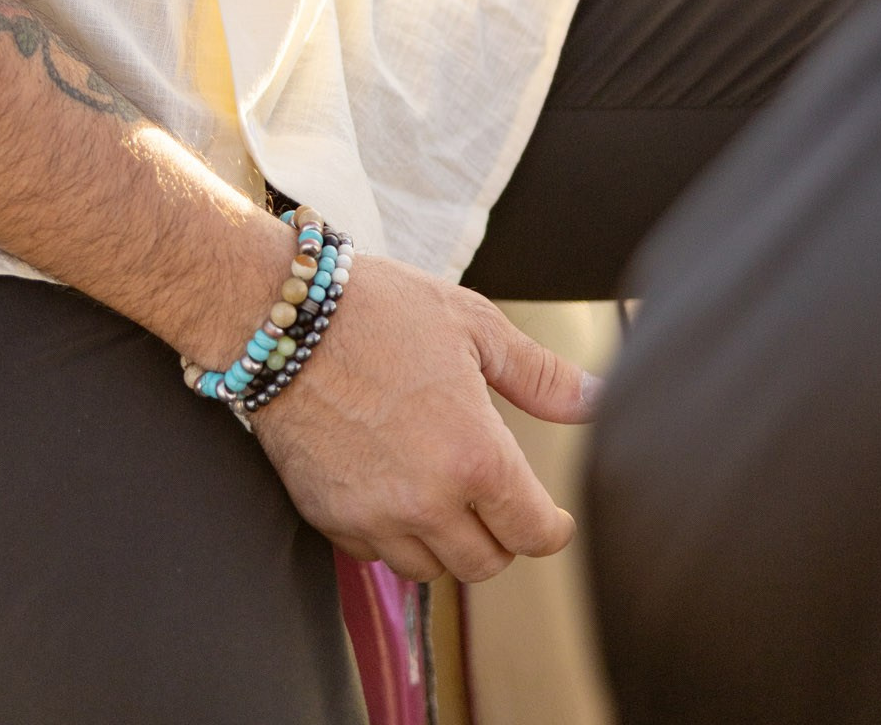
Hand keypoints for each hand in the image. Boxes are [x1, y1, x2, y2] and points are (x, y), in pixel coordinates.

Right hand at [250, 252, 597, 584]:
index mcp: (474, 456)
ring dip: (445, 540)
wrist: (284, 317)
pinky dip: (392, 534)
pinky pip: (376, 555)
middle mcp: (427, 501)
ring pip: (431, 570)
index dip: (550, 528)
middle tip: (492, 495)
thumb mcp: (473, 325)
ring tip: (441, 489)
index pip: (533, 535)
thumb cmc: (379, 310)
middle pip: (485, 564)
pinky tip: (392, 486)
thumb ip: (540, 376)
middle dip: (498, 535)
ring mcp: (375, 515)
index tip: (550, 518)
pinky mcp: (330, 518)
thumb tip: (596, 400)